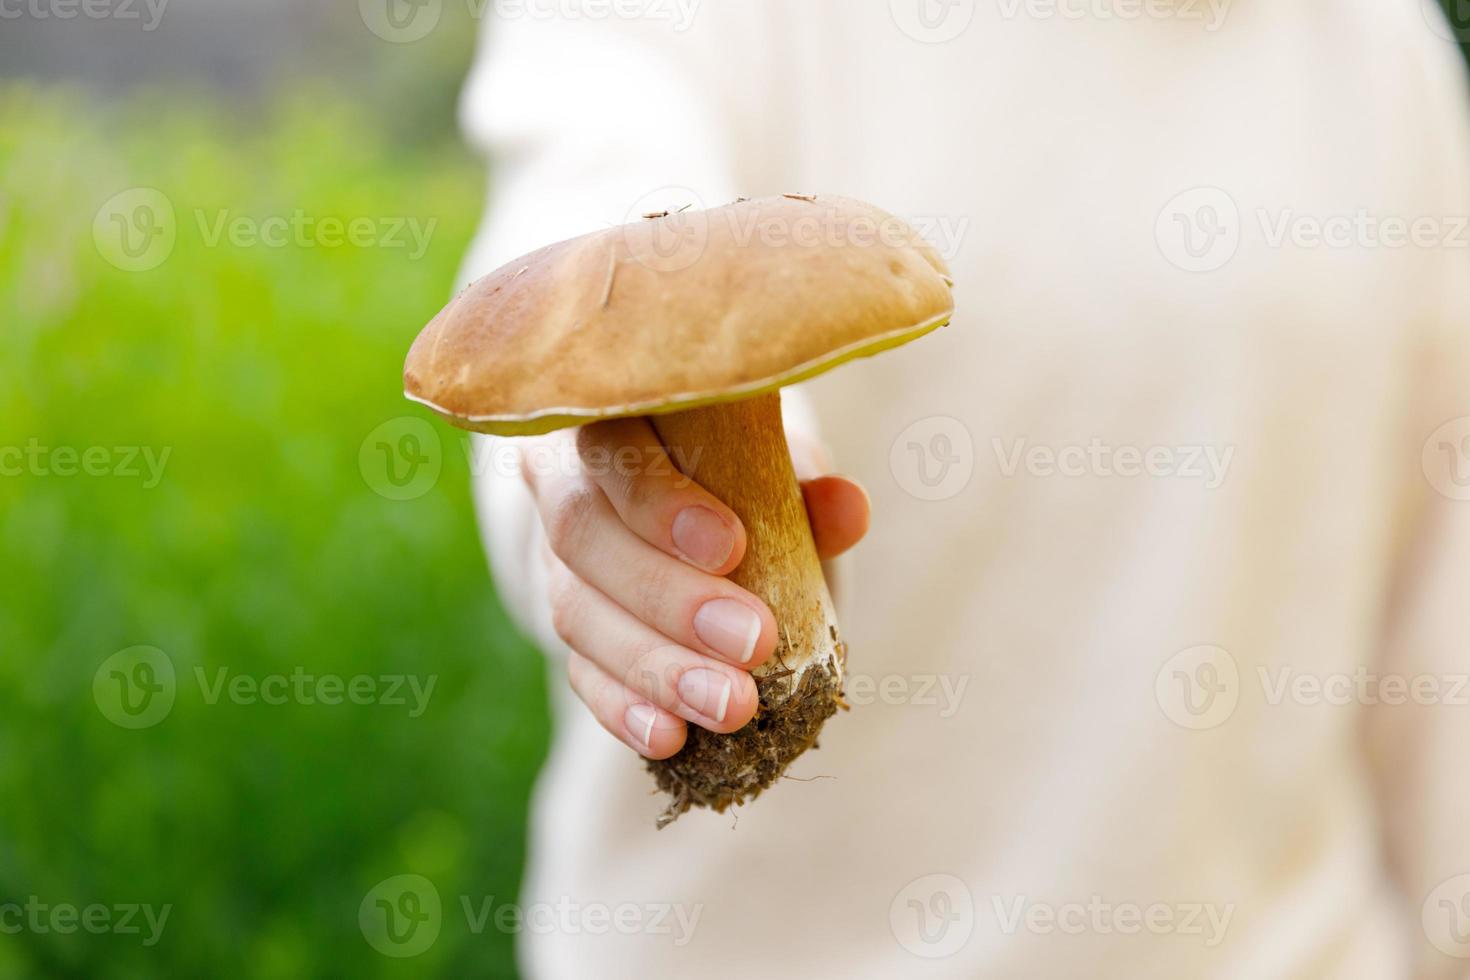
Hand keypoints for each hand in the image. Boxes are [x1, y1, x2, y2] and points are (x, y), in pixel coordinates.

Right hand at [520, 416, 868, 758]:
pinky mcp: (568, 629)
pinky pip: (580, 672)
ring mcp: (553, 560)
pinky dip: (624, 709)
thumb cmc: (735, 460)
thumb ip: (802, 482)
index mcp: (603, 414)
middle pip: (585, 538)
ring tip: (730, 707)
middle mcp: (559, 481)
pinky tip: (670, 739)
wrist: (690, 494)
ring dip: (656, 667)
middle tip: (752, 642)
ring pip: (578, 614)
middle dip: (669, 599)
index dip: (659, 500)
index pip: (607, 446)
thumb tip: (848, 508)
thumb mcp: (769, 456)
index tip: (732, 547)